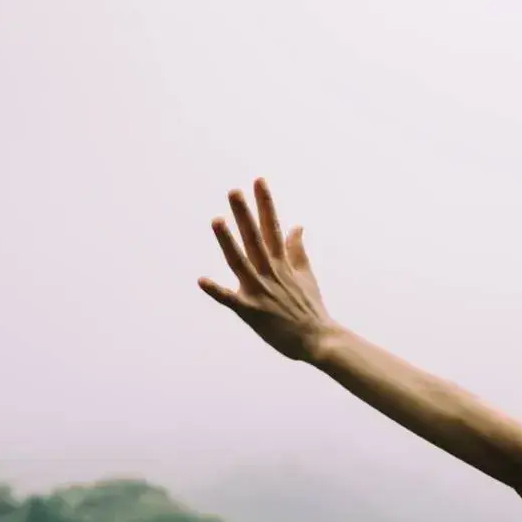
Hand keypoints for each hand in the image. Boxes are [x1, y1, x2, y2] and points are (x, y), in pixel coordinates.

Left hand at [200, 178, 335, 362]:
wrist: (320, 340)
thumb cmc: (311, 309)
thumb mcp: (307, 275)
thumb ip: (297, 249)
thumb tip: (297, 226)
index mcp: (282, 263)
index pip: (273, 227)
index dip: (265, 203)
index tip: (258, 180)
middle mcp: (270, 273)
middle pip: (255, 238)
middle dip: (245, 214)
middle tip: (233, 191)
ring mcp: (261, 291)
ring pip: (240, 261)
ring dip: (228, 241)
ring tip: (216, 220)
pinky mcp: (252, 312)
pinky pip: (231, 300)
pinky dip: (217, 291)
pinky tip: (201, 280)